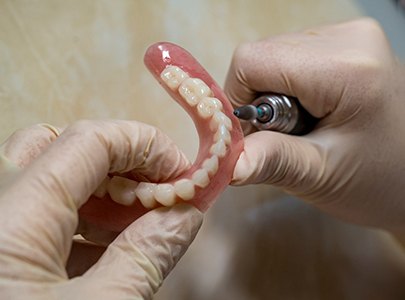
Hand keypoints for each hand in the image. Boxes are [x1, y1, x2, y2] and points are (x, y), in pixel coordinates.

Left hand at [0, 121, 202, 298]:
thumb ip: (144, 257)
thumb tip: (186, 215)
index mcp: (11, 219)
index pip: (89, 141)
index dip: (146, 146)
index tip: (182, 174)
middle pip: (58, 148)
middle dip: (120, 164)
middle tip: (156, 193)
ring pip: (48, 182)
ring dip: (103, 194)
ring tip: (140, 225)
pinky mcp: (1, 252)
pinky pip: (38, 217)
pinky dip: (81, 222)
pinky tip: (108, 251)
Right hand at [224, 18, 404, 232]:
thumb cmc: (377, 180)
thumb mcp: (320, 176)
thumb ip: (272, 161)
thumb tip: (227, 162)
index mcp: (345, 67)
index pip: (252, 60)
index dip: (238, 99)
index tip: (254, 135)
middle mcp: (348, 36)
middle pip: (262, 56)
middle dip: (259, 101)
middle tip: (287, 136)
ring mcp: (349, 34)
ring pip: (274, 55)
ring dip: (273, 95)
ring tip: (305, 126)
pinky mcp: (347, 41)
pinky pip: (291, 56)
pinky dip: (287, 87)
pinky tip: (312, 111)